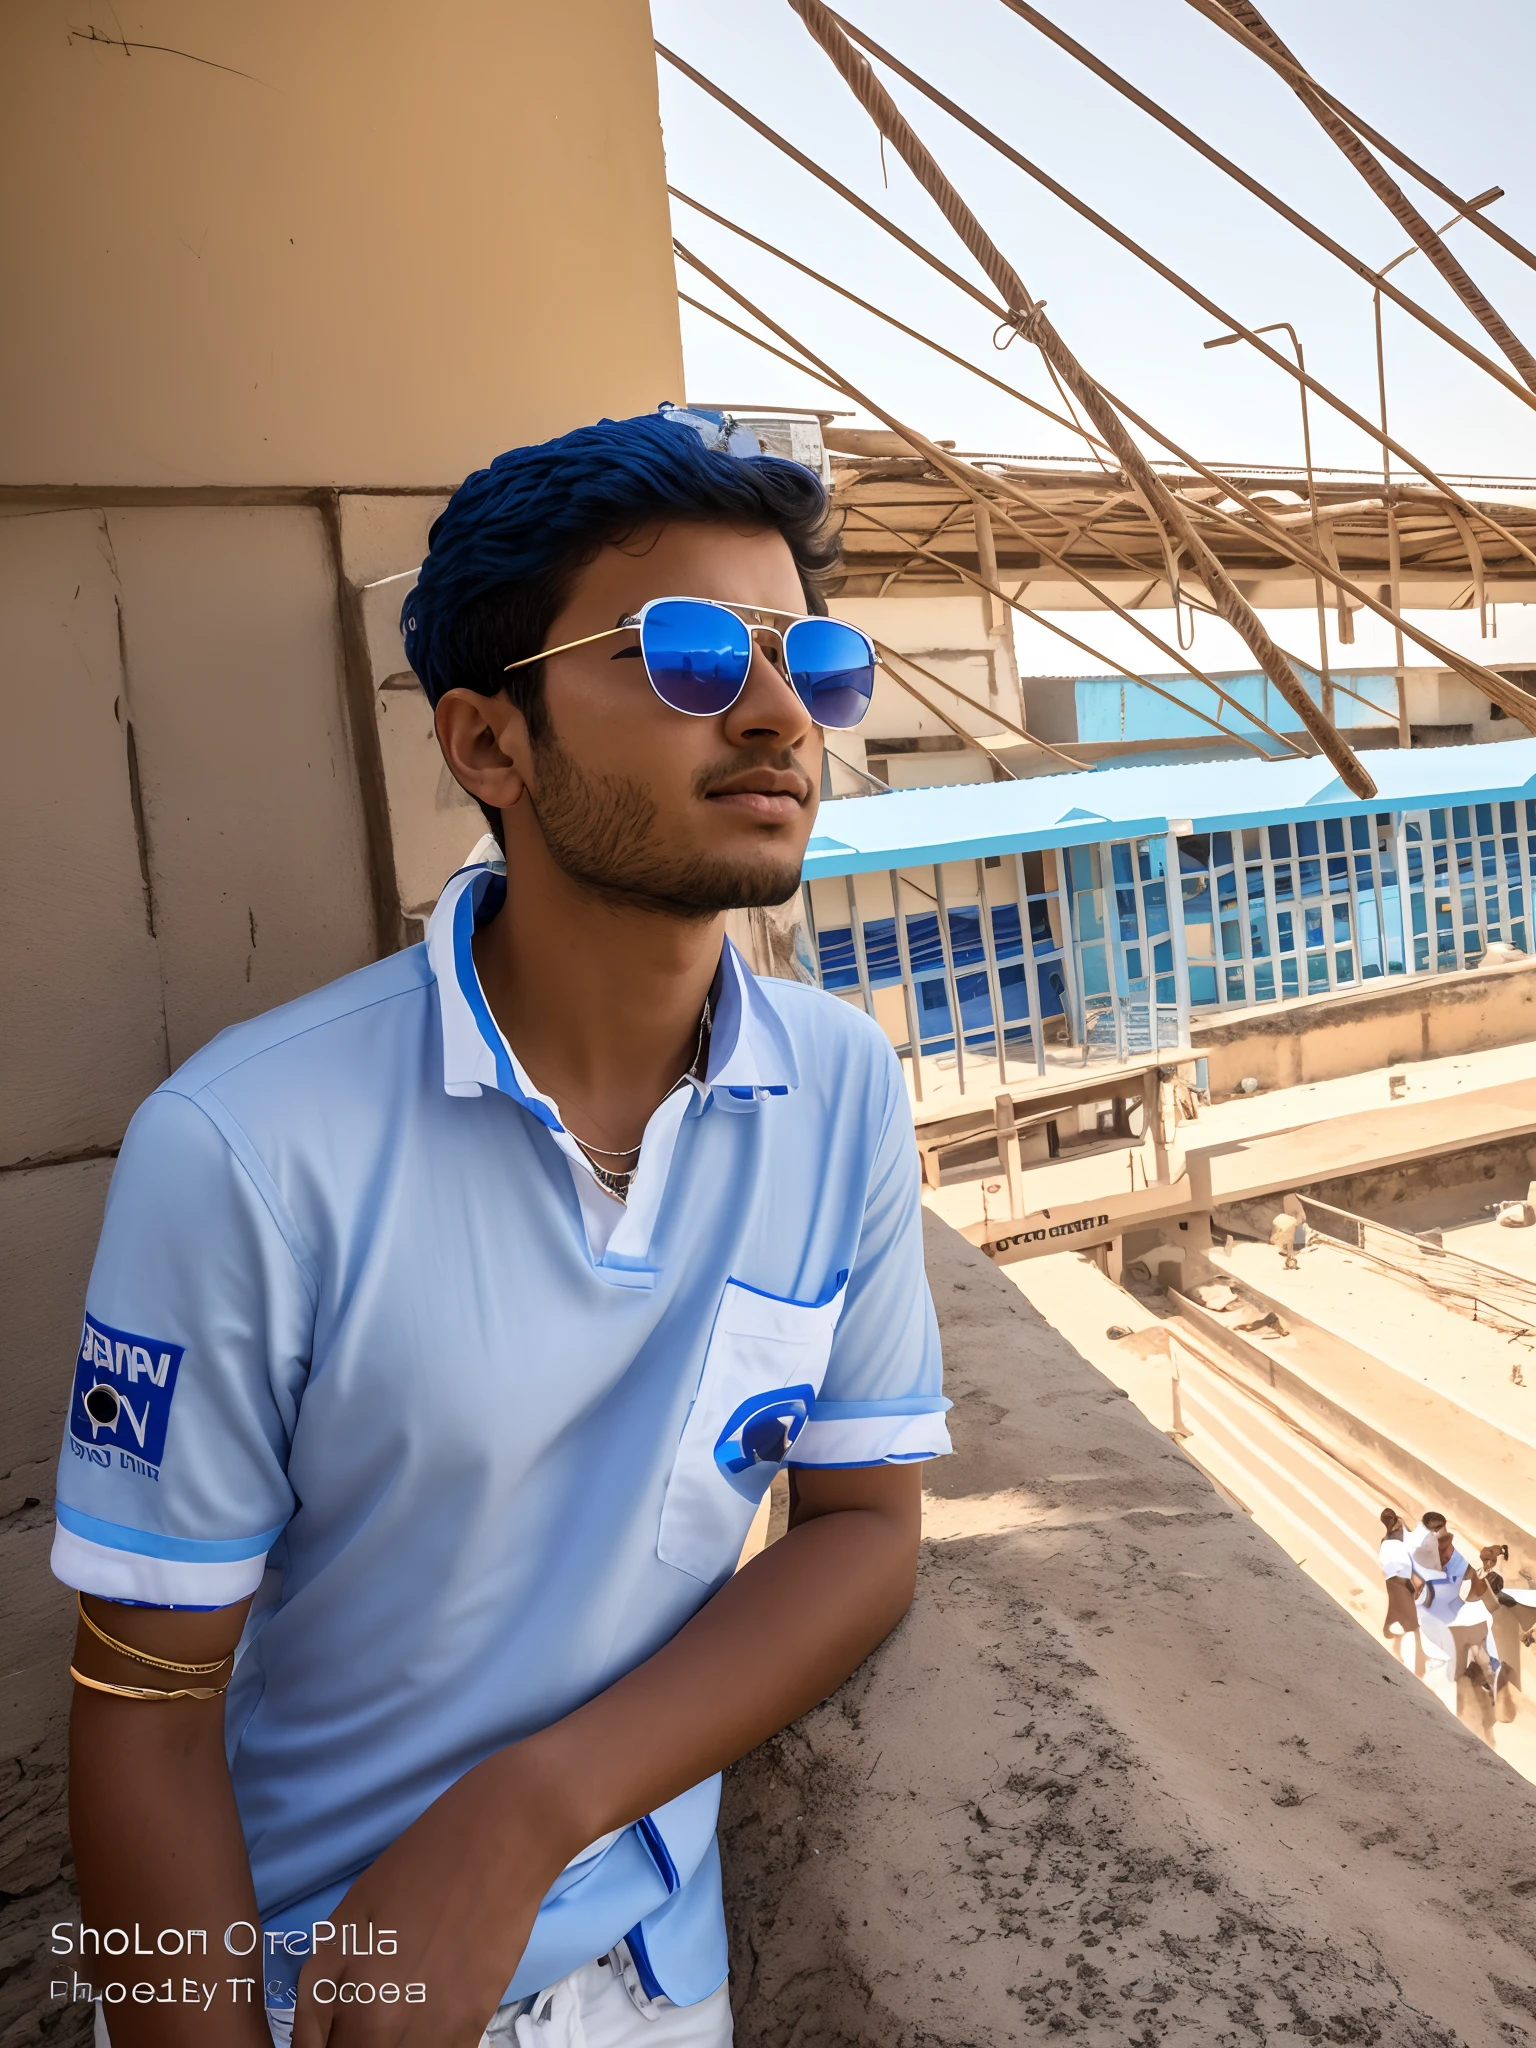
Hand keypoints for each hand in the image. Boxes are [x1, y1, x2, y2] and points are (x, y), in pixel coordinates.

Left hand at [291, 1746, 576, 2046]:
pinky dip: (432, 2044)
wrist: (498, 1840)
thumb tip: (316, 2038)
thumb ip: (322, 1985)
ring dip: (394, 2045)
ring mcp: (427, 2032)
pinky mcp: (470, 2028)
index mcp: (336, 1993)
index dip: (321, 2046)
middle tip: (370, 2014)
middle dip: (353, 2043)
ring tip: (405, 2010)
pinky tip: (434, 2016)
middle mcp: (376, 2025)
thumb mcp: (348, 1918)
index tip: (336, 2031)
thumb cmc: (417, 1864)